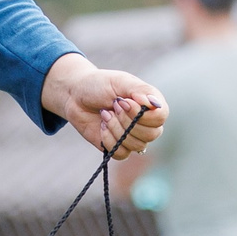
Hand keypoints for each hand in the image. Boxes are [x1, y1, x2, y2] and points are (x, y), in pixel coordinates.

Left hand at [42, 54, 164, 158]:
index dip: (144, 114)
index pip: (161, 117)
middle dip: (127, 121)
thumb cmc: (99, 84)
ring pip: (136, 145)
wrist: (75, 95)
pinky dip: (109, 140)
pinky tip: (102, 126)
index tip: (125, 102)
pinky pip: (121, 154)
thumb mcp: (120, 81)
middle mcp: (146, 122)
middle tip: (113, 106)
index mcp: (150, 104)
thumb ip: (140, 90)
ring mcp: (132, 136)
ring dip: (116, 129)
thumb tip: (156, 104)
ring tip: (105, 114)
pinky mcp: (118, 147)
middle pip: (151, 134)